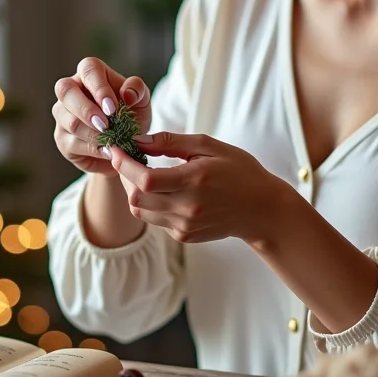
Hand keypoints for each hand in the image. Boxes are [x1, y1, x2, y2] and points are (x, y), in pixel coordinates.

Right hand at [52, 57, 150, 175]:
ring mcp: (63, 114)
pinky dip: (92, 149)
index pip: (88, 69)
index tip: (112, 108)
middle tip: (105, 125)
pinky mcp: (62, 138)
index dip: (99, 88)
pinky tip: (107, 151)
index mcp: (91, 73)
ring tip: (112, 141)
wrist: (128, 143)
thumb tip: (127, 94)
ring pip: (69, 120)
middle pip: (65, 91)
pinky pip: (71, 143)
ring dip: (92, 133)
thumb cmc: (132, 114)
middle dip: (86, 110)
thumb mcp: (142, 99)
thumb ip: (137, 90)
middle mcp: (71, 90)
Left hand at [107, 132, 293, 245]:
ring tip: (143, 173)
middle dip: (124, 177)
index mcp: (194, 181)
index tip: (115, 149)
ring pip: (141, 211)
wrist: (261, 210)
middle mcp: (187, 208)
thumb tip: (139, 140)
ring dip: (135, 191)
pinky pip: (155, 220)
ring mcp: (184, 226)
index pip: (144, 178)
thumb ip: (171, 142)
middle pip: (136, 197)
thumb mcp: (209, 146)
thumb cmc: (239, 171)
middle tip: (128, 159)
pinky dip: (151, 203)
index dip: (123, 163)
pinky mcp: (184, 236)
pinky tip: (163, 190)